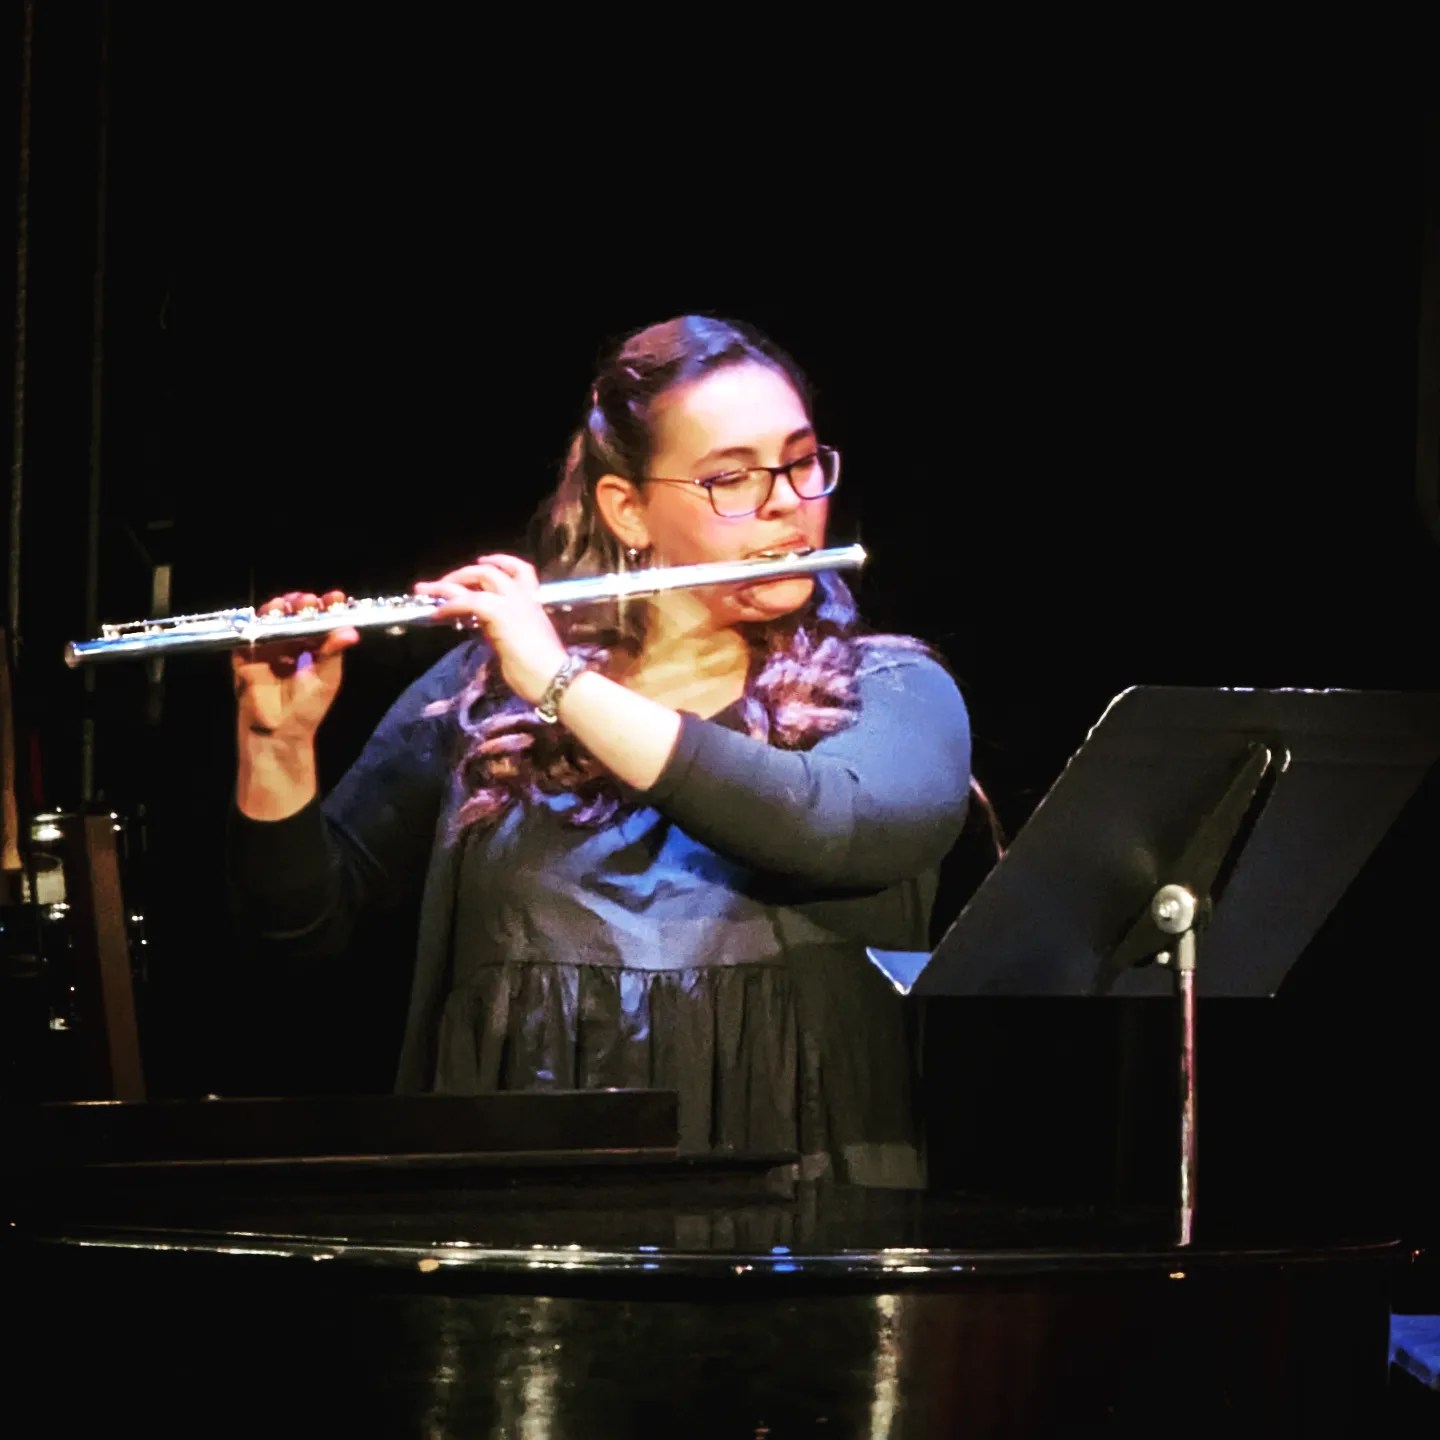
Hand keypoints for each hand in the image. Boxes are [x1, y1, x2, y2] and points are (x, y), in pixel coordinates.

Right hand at [232, 590, 359, 742]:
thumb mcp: (327, 677)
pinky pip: (249, 635)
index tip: (335, 597)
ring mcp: (268, 649)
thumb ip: (334, 652)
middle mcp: (292, 645)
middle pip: (295, 615)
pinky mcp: (246, 657)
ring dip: (279, 609)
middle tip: (307, 600)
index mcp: (314, 648)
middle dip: (302, 603)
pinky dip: (255, 624)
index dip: (326, 608)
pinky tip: (266, 619)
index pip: (320, 621)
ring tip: (287, 604)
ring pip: (272, 620)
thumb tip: (351, 631)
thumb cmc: (307, 707)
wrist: (278, 732)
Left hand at [414, 556, 568, 705]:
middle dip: (463, 573)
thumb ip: (505, 630)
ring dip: (448, 584)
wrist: (555, 679)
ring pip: (477, 578)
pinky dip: (449, 604)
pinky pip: (467, 601)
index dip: (500, 561)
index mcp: (534, 603)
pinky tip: (437, 612)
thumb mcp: (523, 643)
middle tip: (443, 582)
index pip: (520, 570)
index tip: (482, 560)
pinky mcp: (499, 613)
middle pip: (490, 571)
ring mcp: (513, 603)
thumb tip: (487, 629)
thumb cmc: (543, 672)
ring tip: (428, 590)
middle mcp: (524, 597)